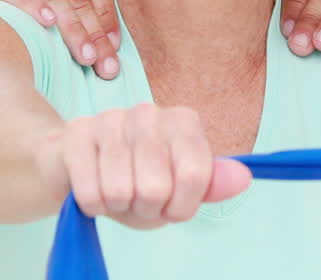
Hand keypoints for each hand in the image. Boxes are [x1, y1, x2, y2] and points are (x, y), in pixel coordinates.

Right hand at [0, 0, 122, 77]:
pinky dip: (35, 7)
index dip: (108, 15)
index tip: (115, 47)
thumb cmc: (6, 0)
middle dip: (94, 33)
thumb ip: (71, 7)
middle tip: (106, 64)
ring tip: (85, 57)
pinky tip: (48, 25)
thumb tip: (109, 49)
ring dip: (73, 29)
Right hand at [36, 104, 250, 227]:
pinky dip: (92, 205)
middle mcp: (148, 111)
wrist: (81, 167)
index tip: (172, 205)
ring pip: (120, 191)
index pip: (196, 176)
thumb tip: (244, 177)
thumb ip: (210, 186)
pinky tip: (93, 188)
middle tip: (139, 198)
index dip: (181, 207)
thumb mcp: (179, 190)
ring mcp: (110, 117)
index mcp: (183, 121)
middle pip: (156, 188)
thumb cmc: (138, 180)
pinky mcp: (77, 132)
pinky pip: (89, 191)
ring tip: (116, 192)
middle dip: (146, 208)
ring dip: (117, 206)